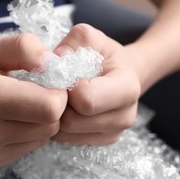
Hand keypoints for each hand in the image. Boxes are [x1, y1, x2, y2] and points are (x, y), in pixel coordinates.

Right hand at [0, 34, 67, 168]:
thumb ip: (22, 48)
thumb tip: (53, 61)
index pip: (50, 107)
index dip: (58, 91)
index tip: (48, 80)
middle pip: (51, 124)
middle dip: (53, 105)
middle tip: (37, 90)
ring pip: (44, 137)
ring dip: (42, 120)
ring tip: (22, 104)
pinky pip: (30, 147)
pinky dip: (30, 132)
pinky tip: (12, 119)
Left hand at [51, 24, 140, 144]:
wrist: (122, 72)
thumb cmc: (104, 54)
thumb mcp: (91, 38)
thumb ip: (73, 42)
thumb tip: (52, 63)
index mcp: (127, 87)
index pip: (87, 100)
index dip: (67, 88)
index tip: (64, 75)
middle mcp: (125, 116)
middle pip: (72, 121)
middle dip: (59, 104)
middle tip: (58, 87)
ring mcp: (114, 133)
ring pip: (66, 134)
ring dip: (57, 116)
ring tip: (63, 97)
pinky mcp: (102, 141)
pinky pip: (67, 140)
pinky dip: (61, 126)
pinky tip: (67, 108)